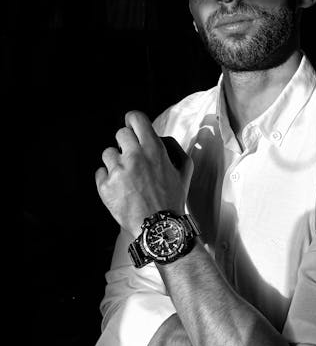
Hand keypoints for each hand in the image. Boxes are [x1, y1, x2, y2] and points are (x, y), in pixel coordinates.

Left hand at [95, 111, 192, 236]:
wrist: (159, 228)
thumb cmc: (173, 199)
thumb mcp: (184, 170)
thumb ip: (174, 148)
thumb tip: (159, 137)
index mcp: (153, 149)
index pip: (136, 118)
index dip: (133, 121)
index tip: (132, 127)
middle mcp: (134, 156)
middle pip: (120, 134)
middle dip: (126, 144)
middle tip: (133, 158)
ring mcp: (117, 171)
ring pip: (108, 153)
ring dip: (116, 162)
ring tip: (128, 179)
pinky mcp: (105, 186)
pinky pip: (100, 172)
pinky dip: (108, 180)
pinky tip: (121, 190)